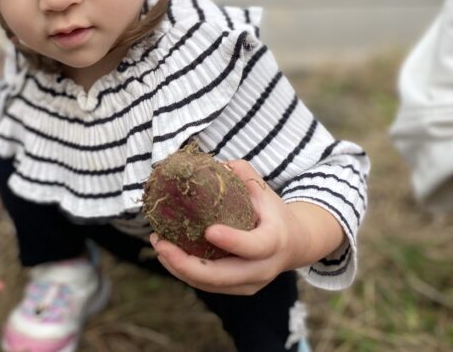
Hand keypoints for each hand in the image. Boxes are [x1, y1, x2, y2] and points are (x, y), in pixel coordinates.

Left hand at [150, 159, 312, 294]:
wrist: (294, 244)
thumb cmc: (273, 212)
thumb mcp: (265, 191)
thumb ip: (244, 174)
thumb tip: (217, 164)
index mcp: (274, 242)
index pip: (254, 246)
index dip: (233, 241)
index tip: (209, 231)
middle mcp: (263, 269)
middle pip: (223, 276)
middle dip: (187, 264)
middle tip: (161, 243)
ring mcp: (250, 283)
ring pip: (210, 284)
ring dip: (178, 268)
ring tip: (158, 244)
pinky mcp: (237, 289)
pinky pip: (207, 286)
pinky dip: (184, 272)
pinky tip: (166, 254)